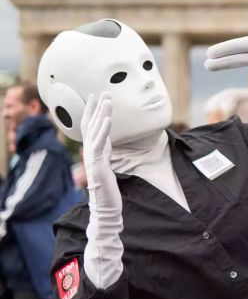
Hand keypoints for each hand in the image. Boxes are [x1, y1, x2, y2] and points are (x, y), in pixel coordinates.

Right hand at [81, 93, 120, 212]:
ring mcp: (93, 158)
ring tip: (106, 100)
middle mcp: (91, 152)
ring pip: (96, 131)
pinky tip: (107, 119)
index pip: (90, 127)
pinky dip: (103, 131)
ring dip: (101, 114)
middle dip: (97, 108)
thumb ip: (105, 151)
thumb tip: (106, 141)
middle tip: (102, 91)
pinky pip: (100, 145)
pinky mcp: (98, 164)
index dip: (91, 111)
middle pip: (92, 125)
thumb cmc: (107, 187)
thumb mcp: (107, 164)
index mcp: (94, 151)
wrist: (105, 207)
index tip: (94, 96)